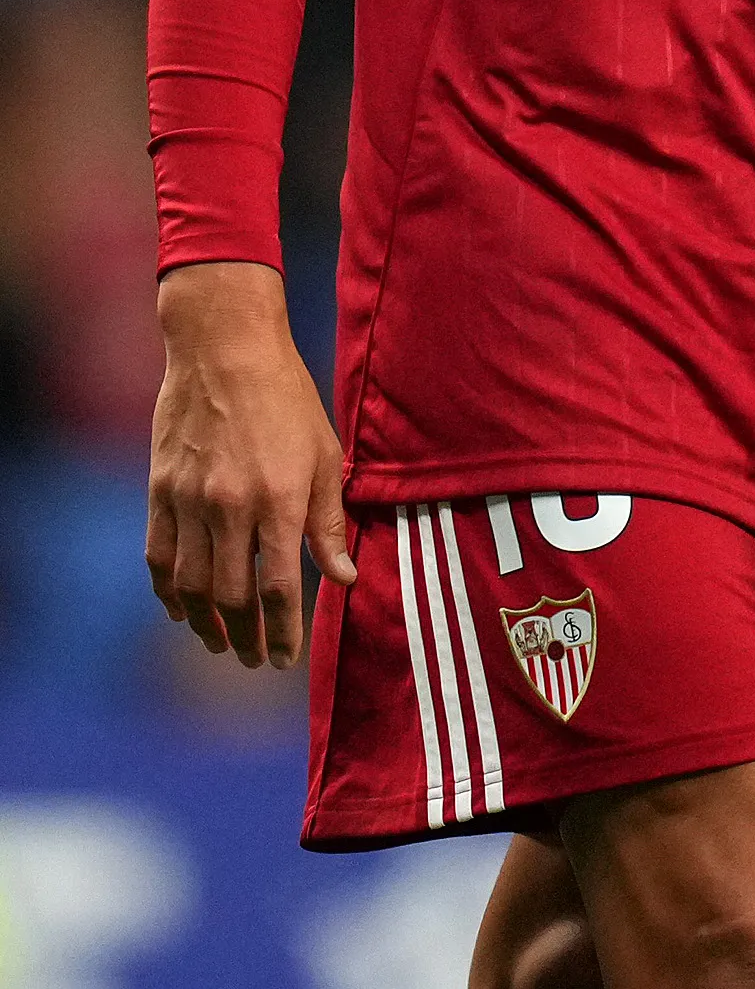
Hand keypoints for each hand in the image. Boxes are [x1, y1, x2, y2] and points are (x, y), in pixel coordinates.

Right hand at [145, 261, 355, 667]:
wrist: (224, 346)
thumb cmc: (286, 397)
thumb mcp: (325, 453)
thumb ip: (329, 522)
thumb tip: (344, 578)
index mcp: (279, 498)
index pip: (278, 590)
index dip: (283, 633)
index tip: (286, 659)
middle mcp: (231, 507)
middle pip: (233, 598)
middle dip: (246, 639)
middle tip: (256, 659)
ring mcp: (190, 500)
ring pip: (192, 587)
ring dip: (207, 625)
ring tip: (222, 644)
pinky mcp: (160, 490)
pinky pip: (159, 558)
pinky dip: (169, 592)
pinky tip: (183, 609)